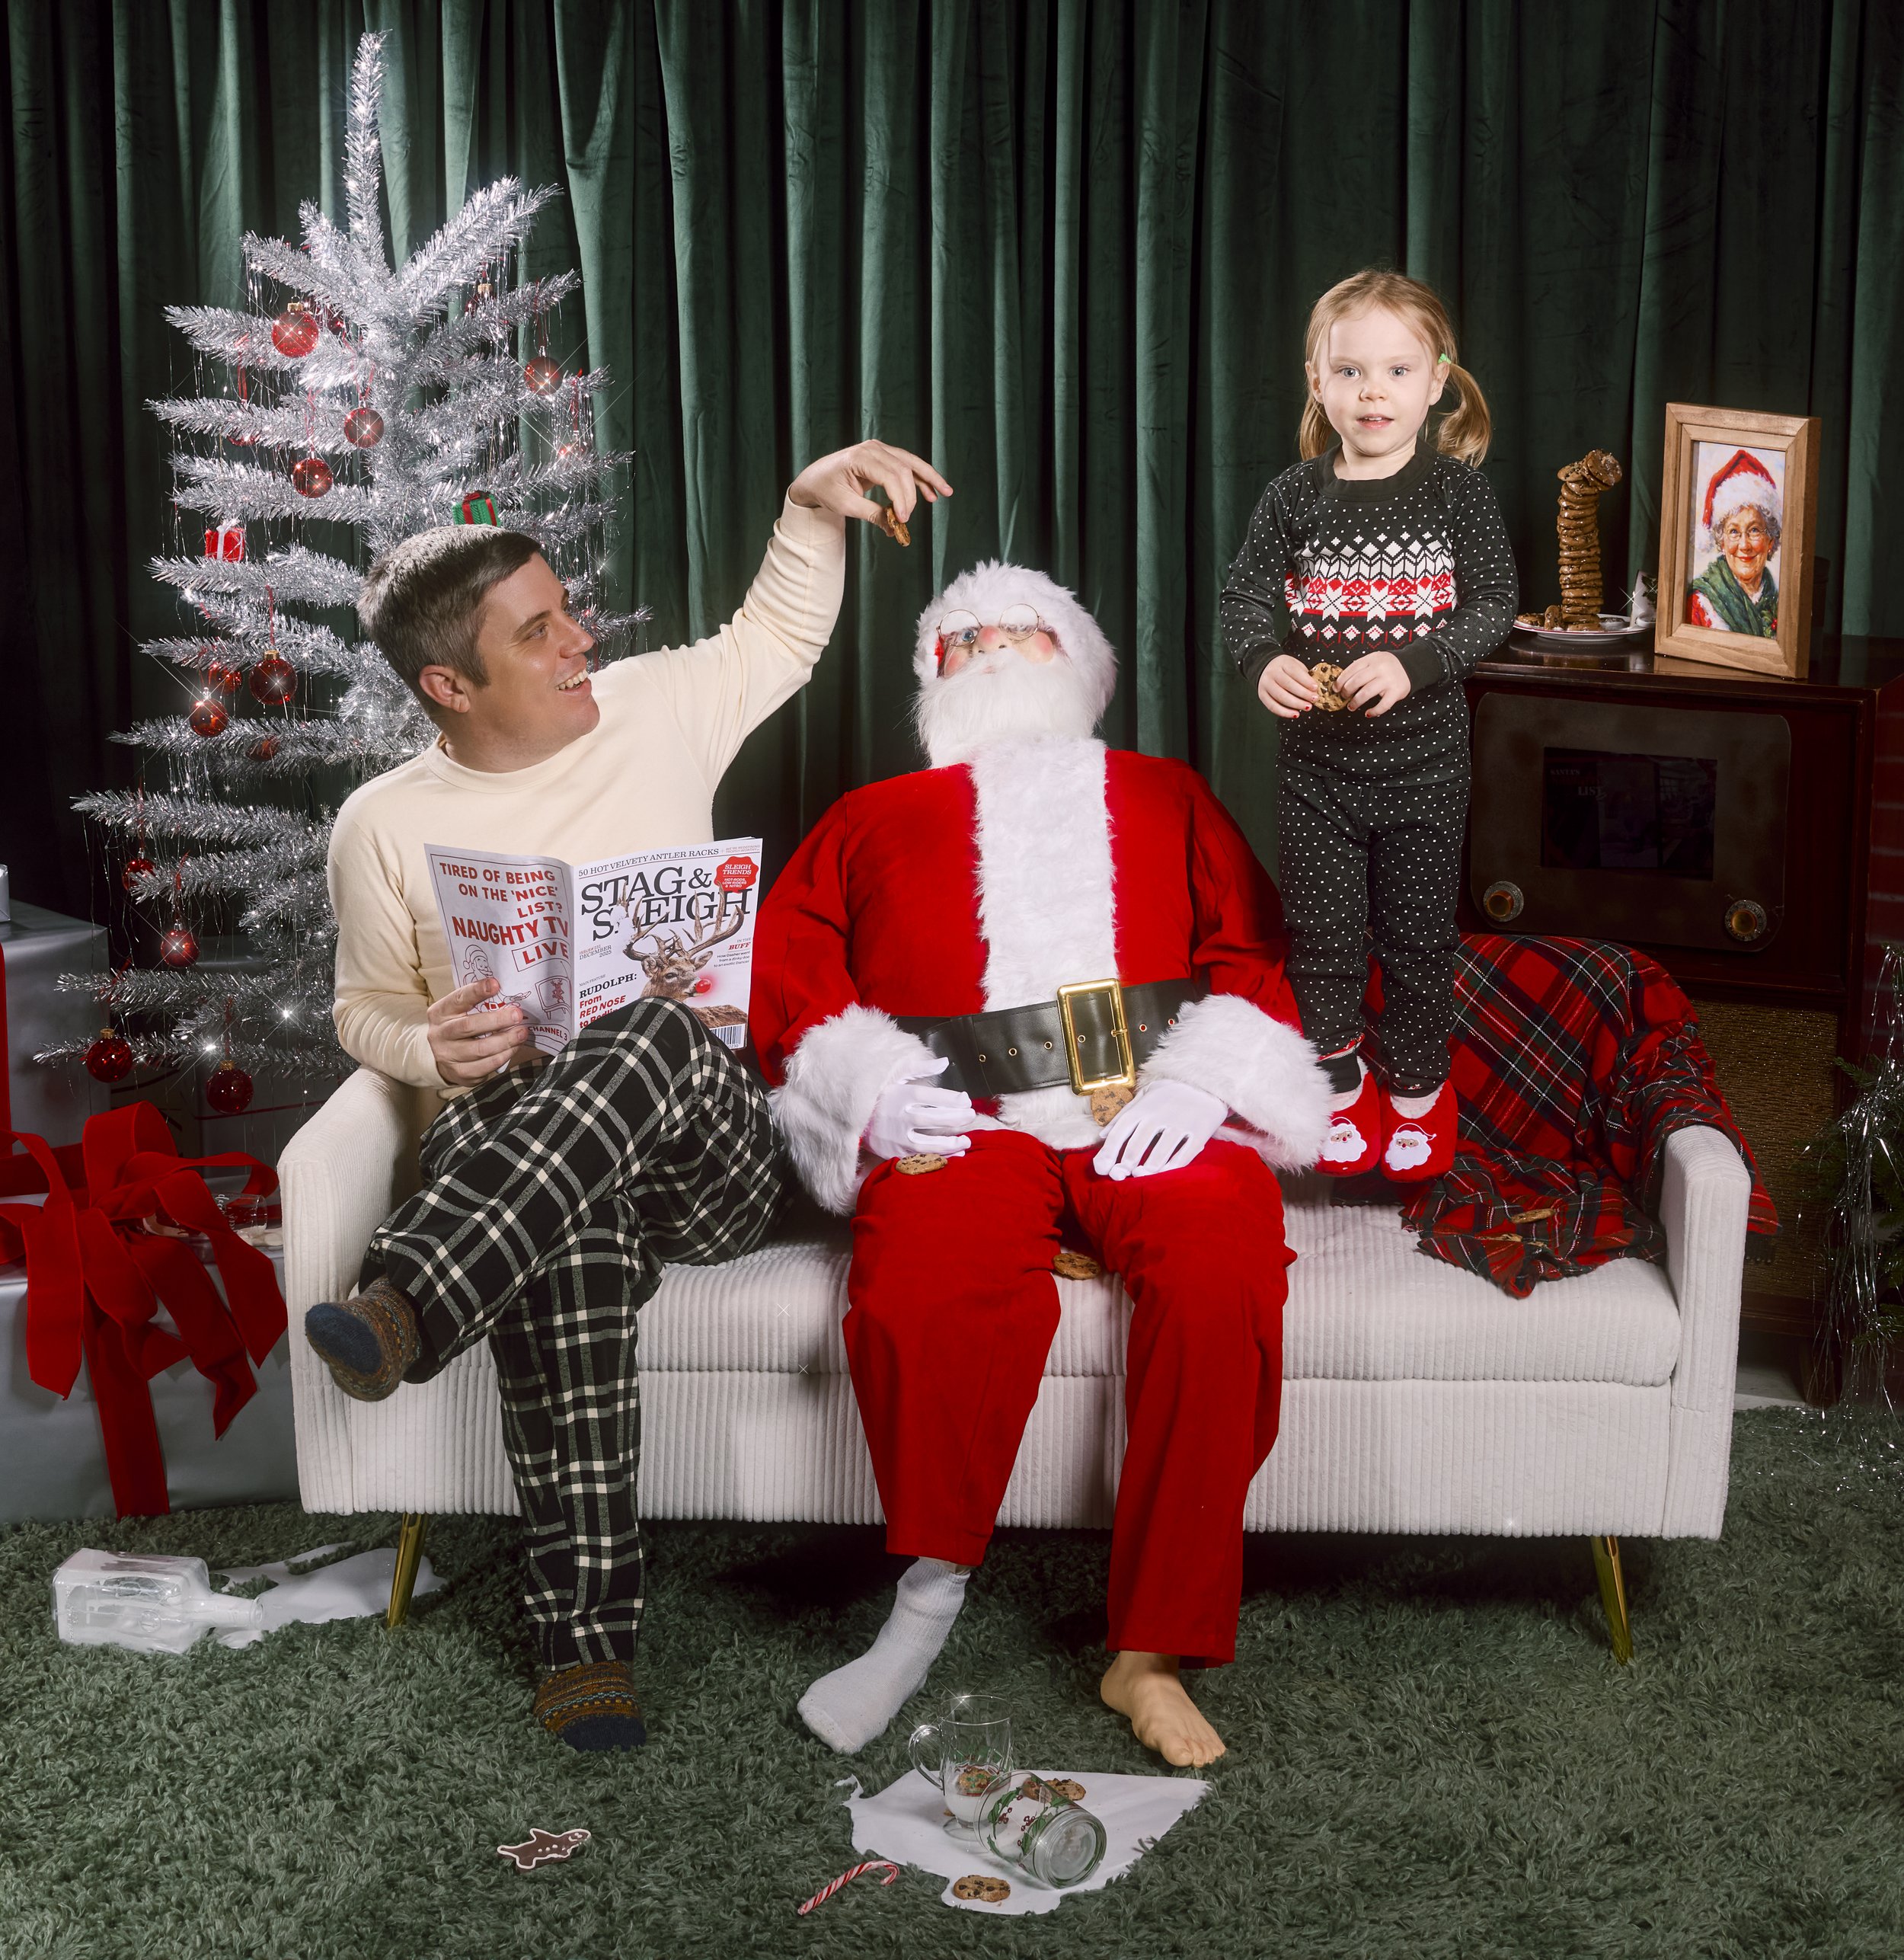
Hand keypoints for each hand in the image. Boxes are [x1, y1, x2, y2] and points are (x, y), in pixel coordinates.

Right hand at [427, 977, 535, 1085]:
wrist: (446, 1056)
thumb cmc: (459, 1026)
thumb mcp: (461, 1012)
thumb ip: (478, 1003)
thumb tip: (509, 996)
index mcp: (440, 1012)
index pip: (458, 999)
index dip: (476, 991)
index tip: (495, 984)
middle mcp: (439, 1034)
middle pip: (469, 1026)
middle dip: (497, 1020)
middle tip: (517, 1015)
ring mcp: (447, 1055)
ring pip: (480, 1049)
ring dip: (505, 1041)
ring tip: (521, 1033)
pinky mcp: (459, 1073)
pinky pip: (485, 1066)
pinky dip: (503, 1056)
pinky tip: (513, 1048)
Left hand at [788, 440, 952, 529]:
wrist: (816, 478)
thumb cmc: (827, 489)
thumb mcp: (846, 505)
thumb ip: (872, 514)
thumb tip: (894, 529)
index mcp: (860, 457)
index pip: (890, 476)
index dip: (901, 498)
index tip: (902, 519)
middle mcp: (872, 449)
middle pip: (903, 469)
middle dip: (911, 495)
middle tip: (907, 518)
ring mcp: (879, 450)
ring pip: (910, 463)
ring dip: (928, 479)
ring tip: (945, 493)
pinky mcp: (884, 456)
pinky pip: (906, 466)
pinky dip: (919, 478)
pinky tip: (931, 492)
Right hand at [865, 1056, 974, 1160]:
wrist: (853, 1119)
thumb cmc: (878, 1095)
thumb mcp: (895, 1076)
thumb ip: (921, 1068)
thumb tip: (944, 1062)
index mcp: (901, 1096)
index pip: (931, 1097)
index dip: (952, 1099)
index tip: (966, 1100)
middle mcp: (900, 1117)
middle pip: (933, 1118)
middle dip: (956, 1118)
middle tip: (971, 1116)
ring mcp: (897, 1137)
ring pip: (928, 1143)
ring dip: (950, 1143)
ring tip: (966, 1141)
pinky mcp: (894, 1152)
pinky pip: (920, 1157)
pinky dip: (939, 1158)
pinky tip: (955, 1156)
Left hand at [1092, 1079, 1226, 1180]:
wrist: (1205, 1084)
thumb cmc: (1169, 1094)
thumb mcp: (1143, 1096)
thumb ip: (1123, 1115)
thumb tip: (1101, 1136)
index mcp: (1144, 1107)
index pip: (1121, 1131)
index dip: (1109, 1151)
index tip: (1101, 1168)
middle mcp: (1160, 1115)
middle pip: (1138, 1143)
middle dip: (1126, 1162)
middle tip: (1119, 1175)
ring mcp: (1181, 1124)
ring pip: (1161, 1152)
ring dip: (1148, 1168)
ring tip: (1138, 1176)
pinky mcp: (1199, 1132)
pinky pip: (1184, 1155)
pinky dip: (1172, 1167)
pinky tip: (1163, 1174)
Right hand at [1257, 654, 1317, 718]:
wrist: (1266, 668)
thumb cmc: (1285, 669)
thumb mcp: (1296, 666)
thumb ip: (1304, 676)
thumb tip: (1314, 690)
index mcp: (1282, 663)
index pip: (1294, 671)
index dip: (1306, 681)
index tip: (1315, 688)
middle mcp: (1272, 673)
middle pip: (1287, 684)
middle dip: (1303, 693)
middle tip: (1314, 699)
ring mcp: (1265, 685)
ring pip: (1280, 696)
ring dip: (1296, 704)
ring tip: (1307, 707)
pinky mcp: (1262, 696)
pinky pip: (1273, 706)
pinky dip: (1285, 712)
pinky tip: (1296, 714)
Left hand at [1338, 650, 1411, 716]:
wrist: (1411, 665)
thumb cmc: (1387, 666)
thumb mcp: (1374, 660)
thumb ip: (1361, 668)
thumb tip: (1341, 683)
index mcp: (1372, 659)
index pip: (1351, 669)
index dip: (1340, 680)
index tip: (1335, 688)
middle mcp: (1380, 668)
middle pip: (1356, 681)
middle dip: (1346, 691)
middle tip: (1344, 696)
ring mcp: (1388, 680)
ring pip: (1366, 693)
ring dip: (1355, 702)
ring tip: (1351, 706)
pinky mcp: (1396, 692)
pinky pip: (1383, 705)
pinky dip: (1374, 711)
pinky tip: (1368, 713)